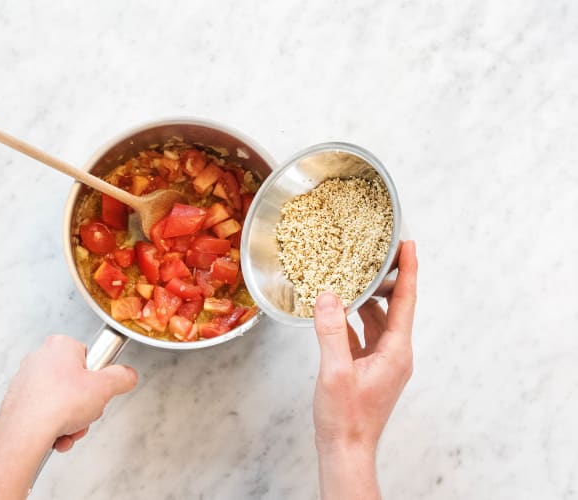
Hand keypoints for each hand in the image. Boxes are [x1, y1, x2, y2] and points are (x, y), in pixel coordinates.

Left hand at [0, 335, 136, 498]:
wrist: (24, 432)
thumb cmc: (58, 404)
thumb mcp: (106, 387)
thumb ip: (122, 377)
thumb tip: (127, 375)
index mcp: (60, 345)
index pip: (89, 357)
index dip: (98, 378)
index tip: (98, 390)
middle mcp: (40, 358)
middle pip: (76, 383)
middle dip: (85, 405)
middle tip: (86, 413)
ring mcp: (27, 380)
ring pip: (61, 401)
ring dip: (72, 420)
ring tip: (70, 429)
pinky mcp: (18, 401)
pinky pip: (46, 413)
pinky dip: (55, 427)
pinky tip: (57, 436)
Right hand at [313, 241, 417, 498]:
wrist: (346, 449)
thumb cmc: (345, 418)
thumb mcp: (335, 371)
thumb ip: (331, 332)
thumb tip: (327, 297)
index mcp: (396, 352)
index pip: (405, 301)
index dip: (408, 271)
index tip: (409, 245)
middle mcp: (395, 354)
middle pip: (394, 307)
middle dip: (385, 280)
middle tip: (376, 253)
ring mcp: (383, 362)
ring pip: (378, 321)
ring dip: (367, 300)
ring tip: (354, 277)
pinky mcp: (369, 369)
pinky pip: (364, 336)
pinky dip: (353, 320)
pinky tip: (338, 311)